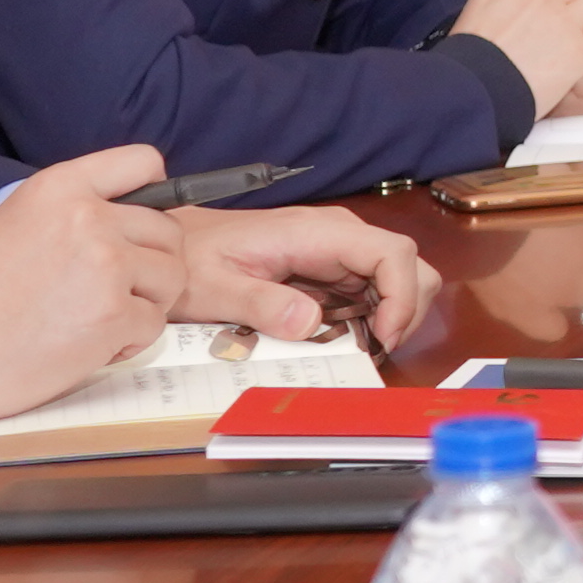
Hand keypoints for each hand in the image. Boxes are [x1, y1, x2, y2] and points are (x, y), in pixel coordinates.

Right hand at [0, 146, 187, 441]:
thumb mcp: (15, 223)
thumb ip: (73, 212)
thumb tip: (133, 219)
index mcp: (59, 186)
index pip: (142, 162)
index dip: (155, 196)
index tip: (140, 225)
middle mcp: (89, 217)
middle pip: (169, 231)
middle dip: (151, 265)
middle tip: (111, 292)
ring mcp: (106, 266)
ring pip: (172, 278)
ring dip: (146, 303)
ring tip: (97, 319)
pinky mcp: (114, 315)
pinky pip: (154, 324)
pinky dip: (129, 341)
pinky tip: (88, 346)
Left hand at [169, 201, 432, 348]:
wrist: (173, 243)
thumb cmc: (189, 259)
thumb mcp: (213, 287)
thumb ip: (260, 303)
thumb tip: (311, 323)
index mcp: (315, 232)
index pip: (393, 252)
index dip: (402, 298)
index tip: (382, 339)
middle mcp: (337, 234)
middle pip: (409, 265)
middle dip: (405, 311)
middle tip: (373, 350)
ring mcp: (337, 249)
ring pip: (398, 278)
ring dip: (390, 317)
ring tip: (357, 347)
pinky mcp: (332, 266)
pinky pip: (373, 289)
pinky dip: (372, 318)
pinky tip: (341, 338)